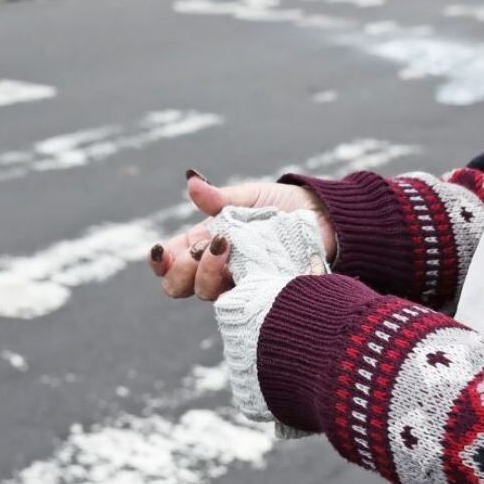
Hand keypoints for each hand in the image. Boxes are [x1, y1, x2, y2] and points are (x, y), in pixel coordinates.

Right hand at [148, 171, 334, 300]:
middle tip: (204, 246)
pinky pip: (243, 302)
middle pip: (179, 287)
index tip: (161, 251)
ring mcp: (239, 284)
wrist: (324, 217)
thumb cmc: (283, 206)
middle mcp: (216, 268)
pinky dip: (239, 286)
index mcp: (204, 243)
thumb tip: (191, 181)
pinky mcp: (263, 294)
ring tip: (228, 246)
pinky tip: (248, 268)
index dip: (159, 263)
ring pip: (206, 295)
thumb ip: (219, 197)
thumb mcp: (249, 197)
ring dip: (208, 272)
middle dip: (182, 270)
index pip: (169, 263)